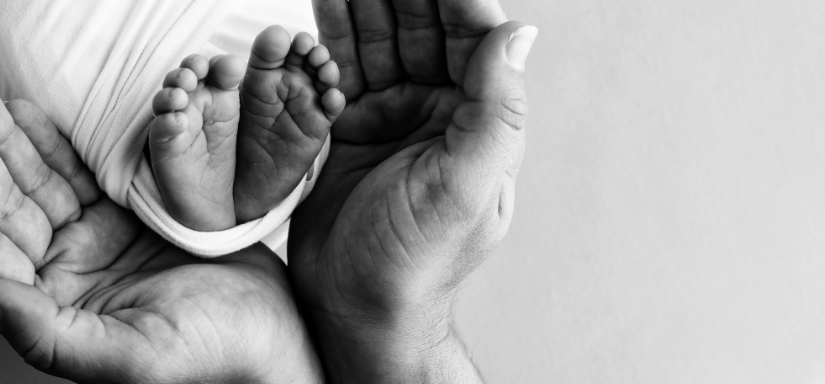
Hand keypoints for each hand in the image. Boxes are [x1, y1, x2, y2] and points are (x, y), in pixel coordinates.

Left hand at [0, 75, 321, 383]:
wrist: (273, 332)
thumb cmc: (212, 356)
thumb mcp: (129, 356)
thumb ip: (46, 334)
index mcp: (52, 313)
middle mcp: (62, 277)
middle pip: (0, 205)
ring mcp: (92, 244)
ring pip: (33, 182)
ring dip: (1, 136)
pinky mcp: (123, 219)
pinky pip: (77, 172)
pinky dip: (50, 140)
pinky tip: (23, 113)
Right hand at [289, 0, 535, 380]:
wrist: (357, 308)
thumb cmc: (417, 264)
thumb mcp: (465, 185)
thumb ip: (494, 110)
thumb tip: (519, 35)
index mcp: (474, 123)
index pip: (470, 38)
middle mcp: (434, 114)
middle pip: (419, 30)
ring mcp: (389, 118)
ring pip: (377, 42)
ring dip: (361, 2)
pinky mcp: (346, 129)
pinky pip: (337, 71)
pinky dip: (327, 36)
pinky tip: (322, 4)